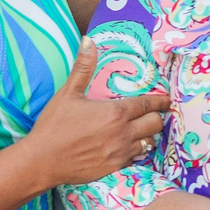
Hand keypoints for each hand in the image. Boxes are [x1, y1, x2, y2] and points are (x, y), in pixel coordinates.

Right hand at [22, 40, 168, 188]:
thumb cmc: (54, 125)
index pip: (148, 105)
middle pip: (155, 124)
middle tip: (153, 114)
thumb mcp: (68, 93)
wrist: (42, 161)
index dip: (160, 101)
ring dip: (147, 135)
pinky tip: (127, 146)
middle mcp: (123, 133)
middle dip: (157, 117)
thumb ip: (83, 67)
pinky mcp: (115, 168)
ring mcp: (120, 153)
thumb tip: (89, 40)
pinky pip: (136, 158)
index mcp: (115, 113)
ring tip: (141, 130)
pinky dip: (136, 151)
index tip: (168, 100)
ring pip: (149, 143)